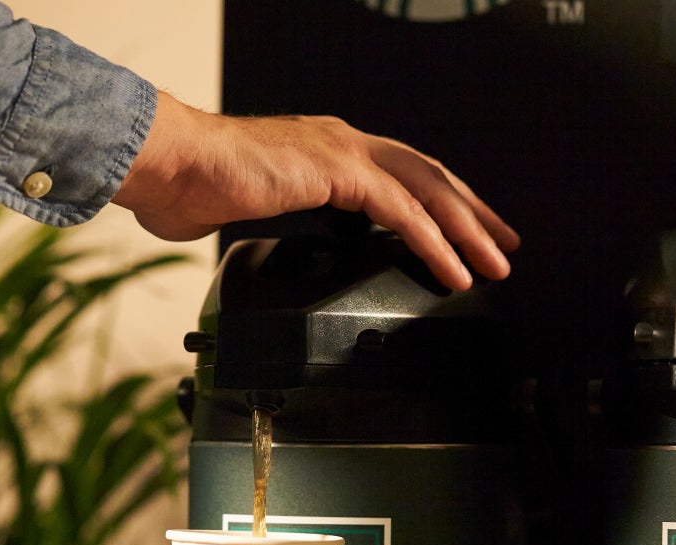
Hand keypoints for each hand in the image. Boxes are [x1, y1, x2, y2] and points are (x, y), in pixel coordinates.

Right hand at [113, 91, 519, 290]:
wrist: (171, 165)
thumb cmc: (193, 185)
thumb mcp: (248, 208)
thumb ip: (270, 223)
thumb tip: (261, 247)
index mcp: (325, 151)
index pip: (400, 175)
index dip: (438, 203)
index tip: (463, 232)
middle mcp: (343, 144)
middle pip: (429, 176)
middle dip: (472, 213)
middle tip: (504, 244)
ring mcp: (343, 153)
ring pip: (427, 191)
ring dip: (467, 230)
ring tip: (495, 265)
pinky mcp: (338, 171)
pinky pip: (402, 212)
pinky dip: (434, 243)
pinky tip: (454, 270)